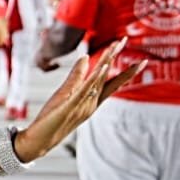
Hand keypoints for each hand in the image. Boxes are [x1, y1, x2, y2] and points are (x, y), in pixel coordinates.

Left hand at [14, 41, 141, 160]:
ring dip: (106, 63)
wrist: (42, 138)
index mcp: (92, 99)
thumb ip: (77, 75)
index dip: (125, 70)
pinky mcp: (70, 106)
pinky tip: (100, 67)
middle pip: (107, 78)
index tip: (138, 57)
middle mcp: (91, 102)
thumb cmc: (54, 117)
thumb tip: (85, 56)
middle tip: (126, 40)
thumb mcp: (67, 92)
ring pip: (98, 81)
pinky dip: (93, 79)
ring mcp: (82, 104)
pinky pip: (84, 91)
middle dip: (117, 60)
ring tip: (115, 47)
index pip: (111, 81)